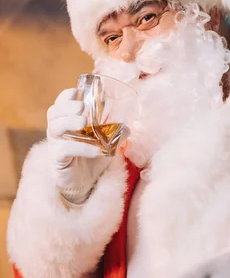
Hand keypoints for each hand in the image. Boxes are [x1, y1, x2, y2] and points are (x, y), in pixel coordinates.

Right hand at [47, 88, 127, 203]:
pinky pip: (65, 150)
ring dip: (69, 121)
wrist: (85, 185)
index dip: (67, 96)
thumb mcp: (106, 143)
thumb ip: (115, 134)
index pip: (61, 103)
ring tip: (83, 122)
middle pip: (54, 112)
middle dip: (67, 106)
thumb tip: (127, 128)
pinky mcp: (58, 160)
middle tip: (82, 107)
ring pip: (54, 127)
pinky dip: (81, 147)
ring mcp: (56, 145)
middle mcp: (58, 131)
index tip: (79, 92)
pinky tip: (96, 149)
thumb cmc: (92, 159)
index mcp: (67, 121)